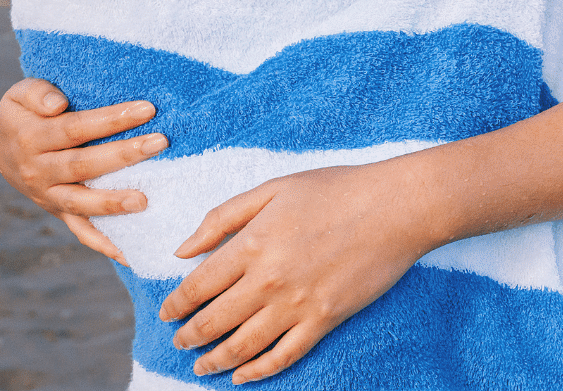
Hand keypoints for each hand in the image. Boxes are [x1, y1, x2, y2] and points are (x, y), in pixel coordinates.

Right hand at [0, 78, 166, 263]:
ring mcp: (48, 197)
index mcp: (32, 139)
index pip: (76, 128)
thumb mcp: (19, 95)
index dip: (110, 119)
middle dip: (123, 154)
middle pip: (83, 165)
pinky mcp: (58, 212)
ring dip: (112, 203)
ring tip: (144, 200)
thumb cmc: (24, 114)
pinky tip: (130, 253)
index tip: (148, 109)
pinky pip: (80, 231)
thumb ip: (37, 93)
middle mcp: (38, 171)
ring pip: (81, 203)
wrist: (3, 148)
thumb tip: (58, 104)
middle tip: (160, 143)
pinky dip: (103, 244)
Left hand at [158, 163, 436, 383]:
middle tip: (179, 342)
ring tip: (201, 366)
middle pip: (214, 321)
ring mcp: (297, 304)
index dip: (176, 304)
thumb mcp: (273, 189)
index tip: (166, 313)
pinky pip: (284, 355)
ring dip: (215, 361)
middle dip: (189, 337)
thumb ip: (222, 218)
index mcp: (251, 244)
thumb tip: (183, 250)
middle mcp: (268, 281)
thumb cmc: (336, 190)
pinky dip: (259, 371)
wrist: (396, 207)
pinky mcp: (325, 319)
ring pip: (243, 346)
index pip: (197, 286)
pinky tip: (243, 376)